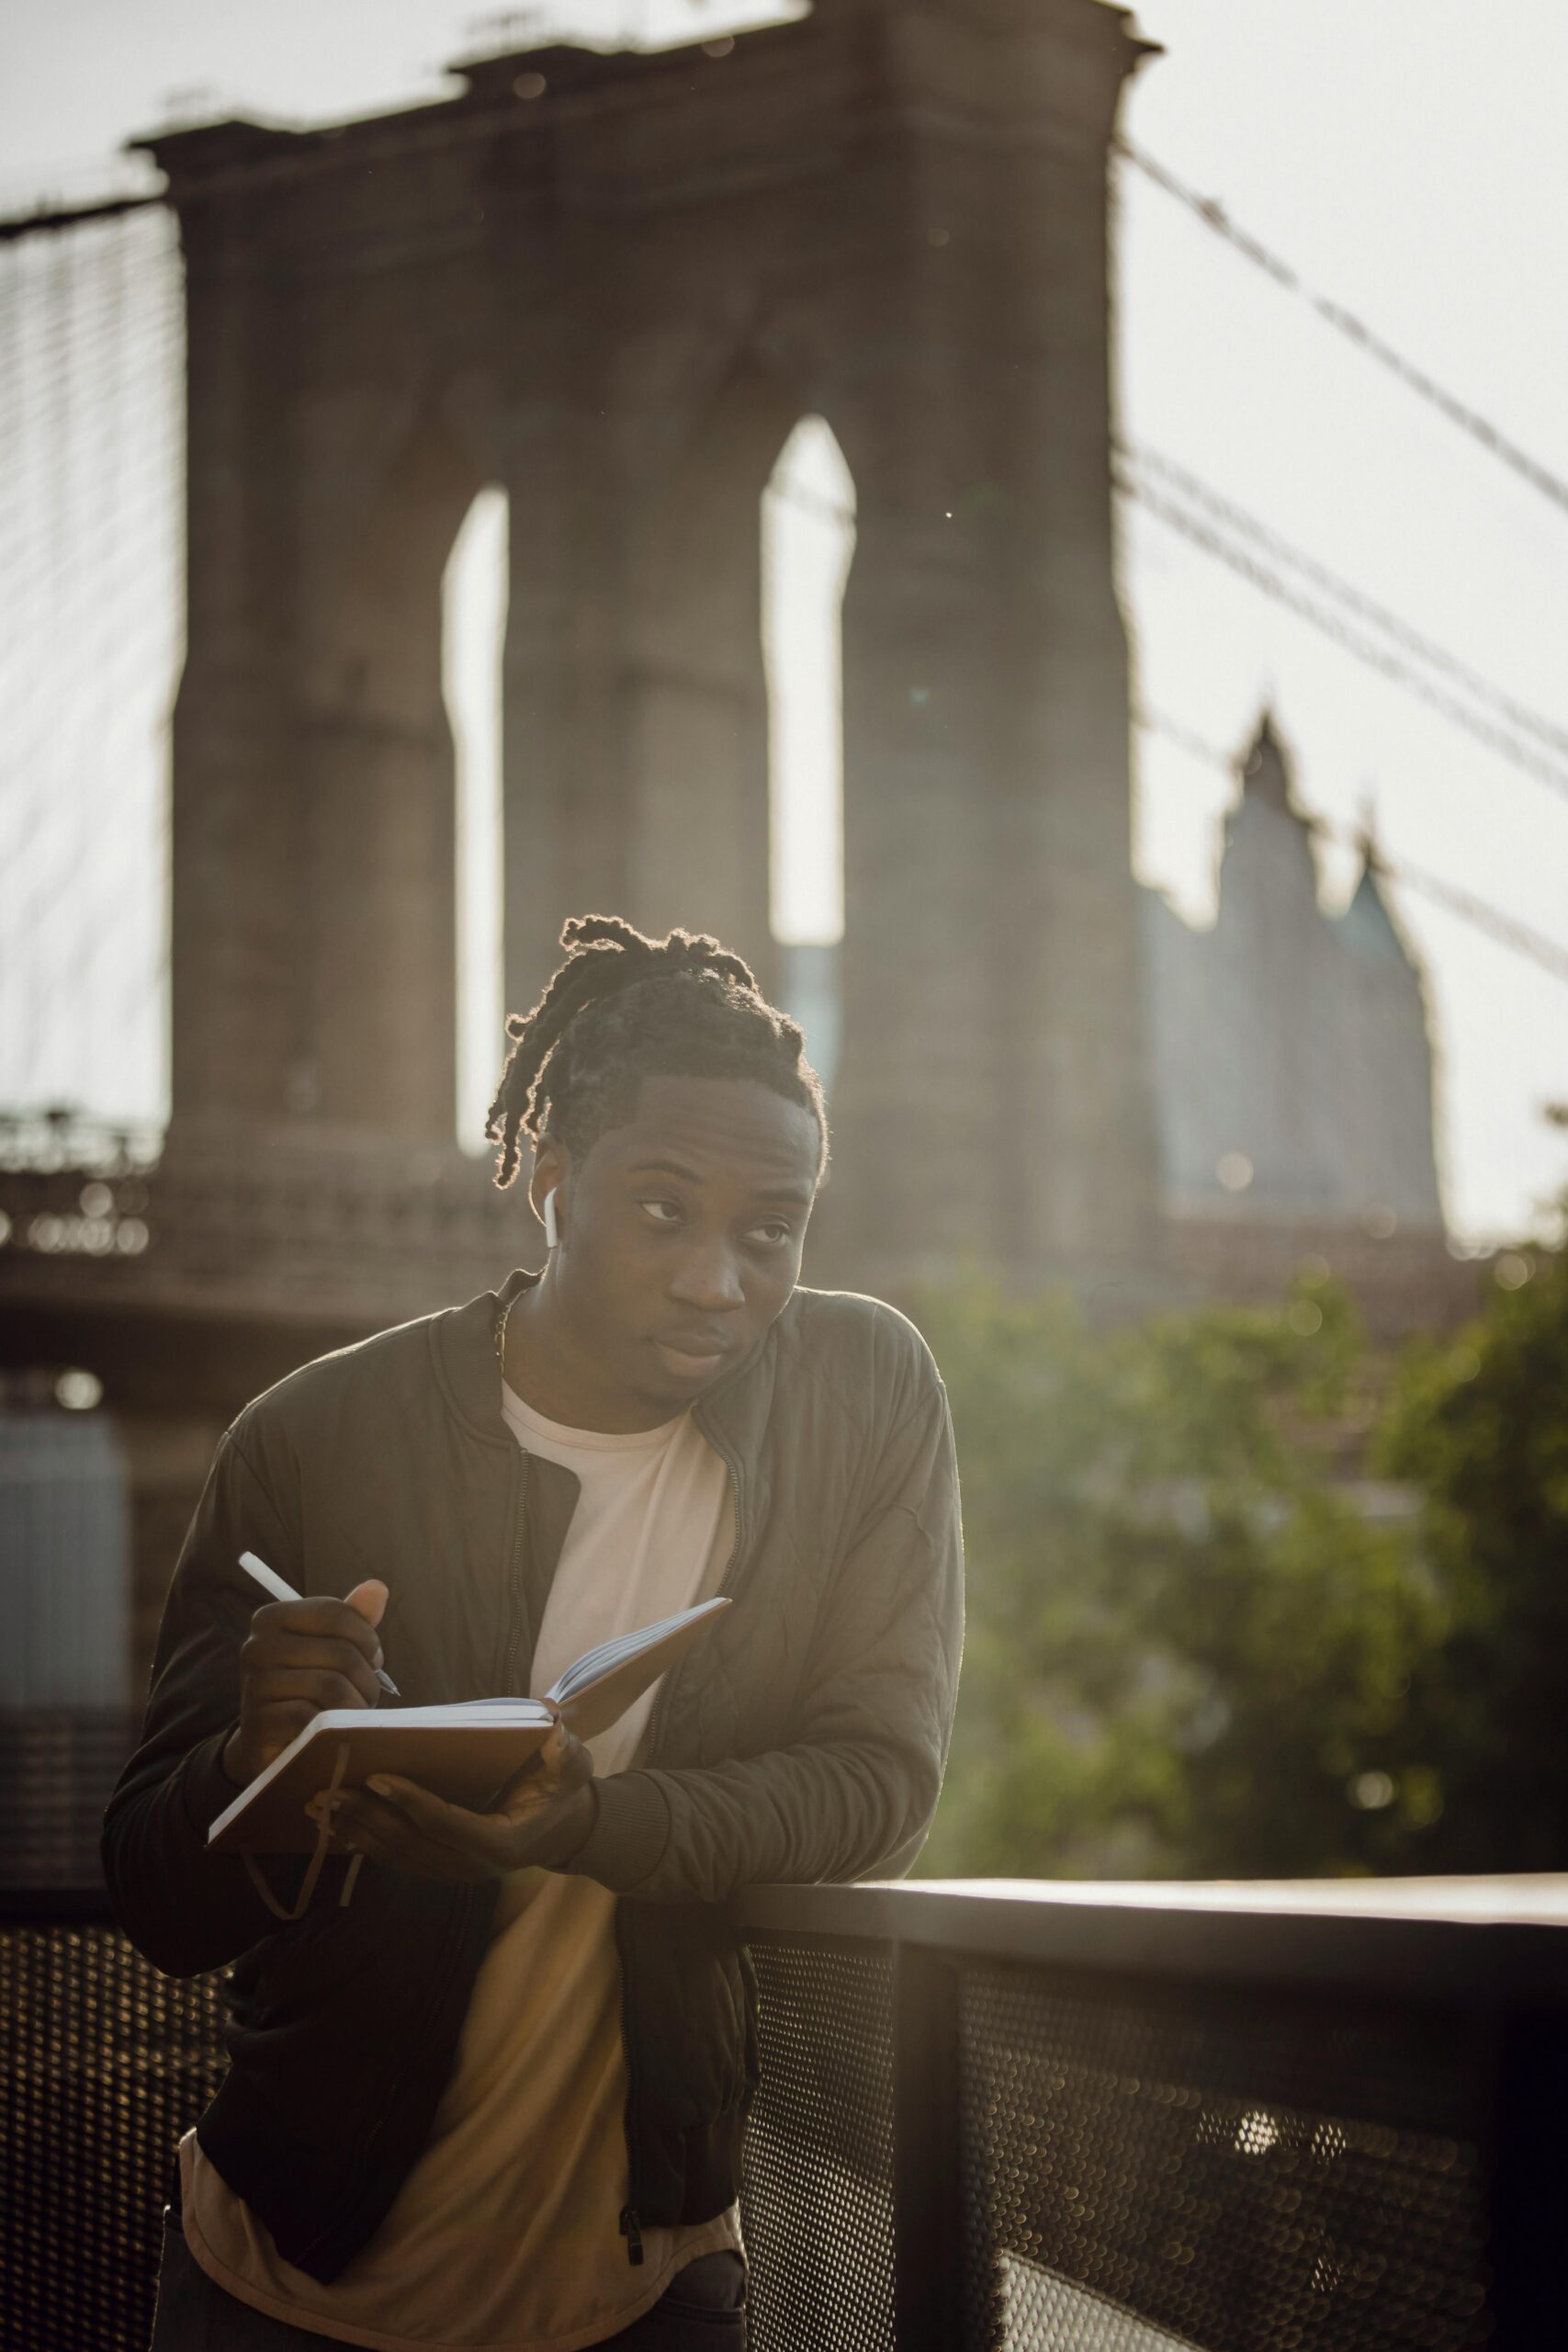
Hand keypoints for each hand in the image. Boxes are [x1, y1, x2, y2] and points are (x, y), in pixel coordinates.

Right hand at [222, 1580, 388, 1786]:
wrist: (271, 1742)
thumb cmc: (307, 1686)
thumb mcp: (329, 1647)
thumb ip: (352, 1619)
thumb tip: (378, 1587)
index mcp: (271, 1618)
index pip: (334, 1613)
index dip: (366, 1637)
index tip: (374, 1659)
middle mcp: (256, 1646)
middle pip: (340, 1652)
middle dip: (367, 1678)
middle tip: (367, 1694)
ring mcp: (254, 1685)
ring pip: (332, 1687)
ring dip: (357, 1706)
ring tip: (355, 1714)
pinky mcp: (259, 1723)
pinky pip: (314, 1717)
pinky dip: (335, 1727)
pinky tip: (335, 1732)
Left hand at [323, 1719, 596, 1884]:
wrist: (564, 1829)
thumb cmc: (564, 1791)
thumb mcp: (573, 1768)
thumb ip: (565, 1753)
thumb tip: (552, 1731)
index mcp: (500, 1842)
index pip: (446, 1822)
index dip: (411, 1802)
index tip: (377, 1777)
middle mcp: (471, 1866)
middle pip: (410, 1843)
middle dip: (366, 1817)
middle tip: (328, 1792)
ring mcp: (454, 1872)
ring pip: (397, 1855)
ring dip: (356, 1831)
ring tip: (319, 1807)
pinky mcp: (441, 1868)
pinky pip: (397, 1858)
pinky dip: (365, 1843)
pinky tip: (336, 1826)